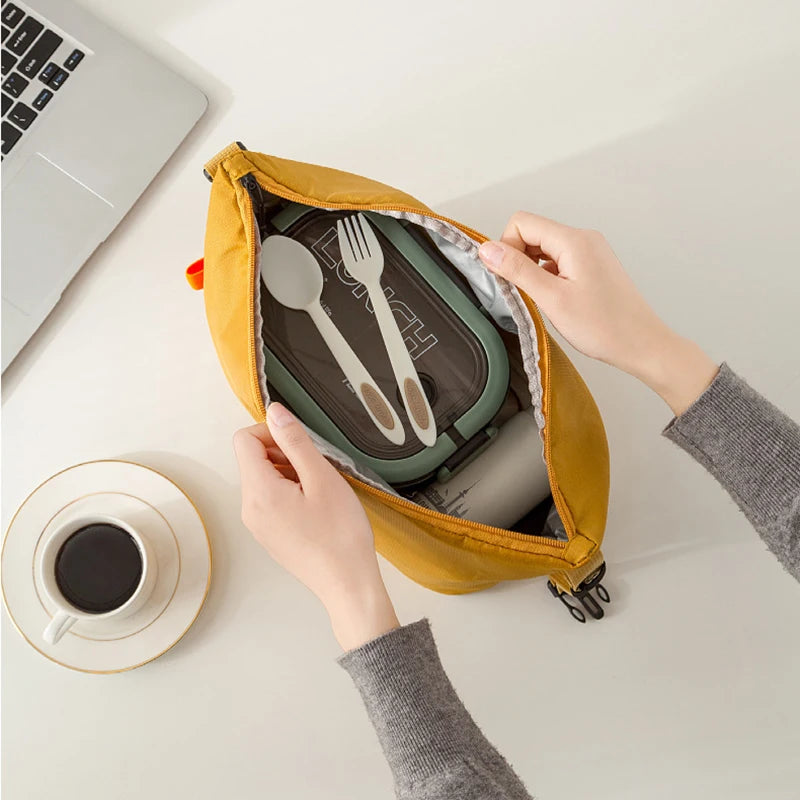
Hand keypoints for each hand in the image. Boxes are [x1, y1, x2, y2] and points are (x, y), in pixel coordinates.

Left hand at [233, 403, 398, 649]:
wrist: (347, 584)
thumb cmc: (340, 536)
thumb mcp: (322, 477)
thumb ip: (295, 441)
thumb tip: (275, 413)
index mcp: (258, 492)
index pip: (244, 440)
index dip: (272, 432)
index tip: (299, 443)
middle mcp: (250, 508)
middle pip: (252, 459)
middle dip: (282, 452)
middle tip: (316, 467)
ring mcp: (257, 524)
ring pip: (263, 478)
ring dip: (289, 472)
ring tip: (319, 488)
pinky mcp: (269, 534)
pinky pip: (270, 499)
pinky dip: (290, 491)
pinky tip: (316, 504)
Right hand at [478, 212, 718, 415]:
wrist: (641, 345)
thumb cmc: (605, 327)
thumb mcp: (552, 299)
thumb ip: (517, 270)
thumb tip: (487, 249)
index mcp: (574, 240)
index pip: (522, 223)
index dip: (506, 248)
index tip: (509, 277)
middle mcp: (583, 239)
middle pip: (532, 233)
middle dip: (518, 259)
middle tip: (525, 292)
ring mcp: (589, 251)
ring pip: (543, 248)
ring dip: (533, 270)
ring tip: (544, 299)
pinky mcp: (592, 266)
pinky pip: (558, 260)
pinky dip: (547, 276)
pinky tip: (555, 300)